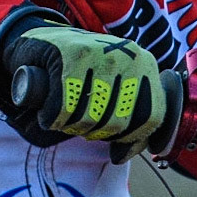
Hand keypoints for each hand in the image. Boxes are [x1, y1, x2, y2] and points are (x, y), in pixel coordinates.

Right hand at [2, 24, 164, 159]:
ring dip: (71, 126)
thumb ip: (128, 116)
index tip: (111, 139)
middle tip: (79, 122)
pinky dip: (52, 118)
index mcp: (145, 63)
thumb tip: (123, 156)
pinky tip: (49, 111)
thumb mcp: (114, 86)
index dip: (131, 138)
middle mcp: (128, 54)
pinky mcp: (70, 54)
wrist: (44, 39)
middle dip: (94, 132)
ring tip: (64, 113)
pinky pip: (63, 107)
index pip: (152, 116)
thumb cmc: (82, 71)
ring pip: (89, 117)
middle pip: (117, 122)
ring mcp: (100, 51)